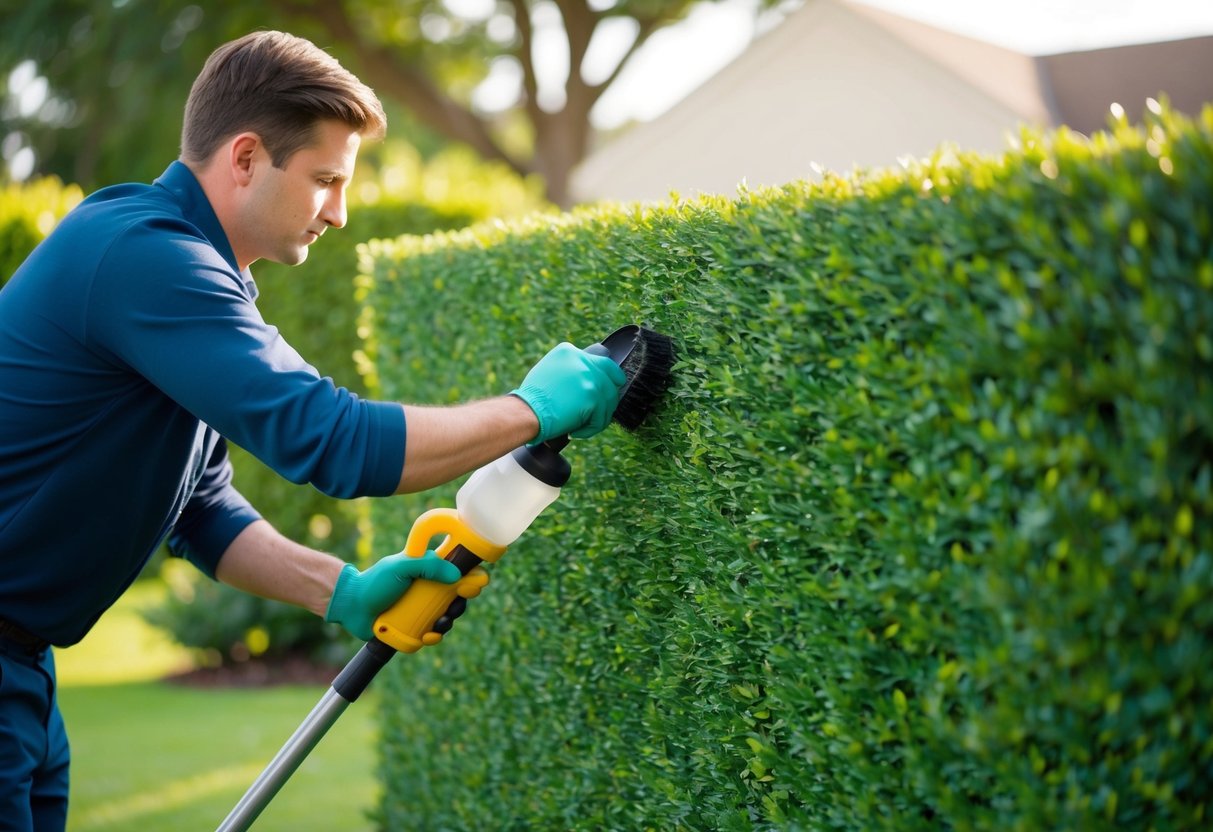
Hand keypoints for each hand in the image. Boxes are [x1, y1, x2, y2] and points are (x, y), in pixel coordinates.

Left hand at [324, 550, 459, 640]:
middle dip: (459, 606)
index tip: (472, 587)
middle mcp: (429, 591)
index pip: (458, 574)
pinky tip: (428, 636)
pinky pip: (432, 635)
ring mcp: (422, 611)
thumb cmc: (375, 582)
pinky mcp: (414, 628)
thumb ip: (428, 565)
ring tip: (438, 624)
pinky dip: (434, 637)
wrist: (352, 605)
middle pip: (456, 599)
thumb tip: (456, 575)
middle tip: (452, 610)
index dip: (471, 580)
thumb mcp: (402, 566)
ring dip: (447, 623)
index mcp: (429, 572)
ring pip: (446, 619)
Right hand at [511, 342, 626, 441]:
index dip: (603, 379)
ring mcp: (591, 379)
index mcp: (570, 352)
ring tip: (579, 425)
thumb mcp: (549, 370)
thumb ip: (569, 369)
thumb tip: (584, 380)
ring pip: (609, 402)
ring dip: (596, 417)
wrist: (526, 411)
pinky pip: (601, 419)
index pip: (601, 363)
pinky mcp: (594, 398)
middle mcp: (583, 361)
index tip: (599, 392)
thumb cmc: (532, 398)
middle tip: (598, 410)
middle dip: (608, 397)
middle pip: (613, 379)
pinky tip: (574, 432)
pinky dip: (589, 430)